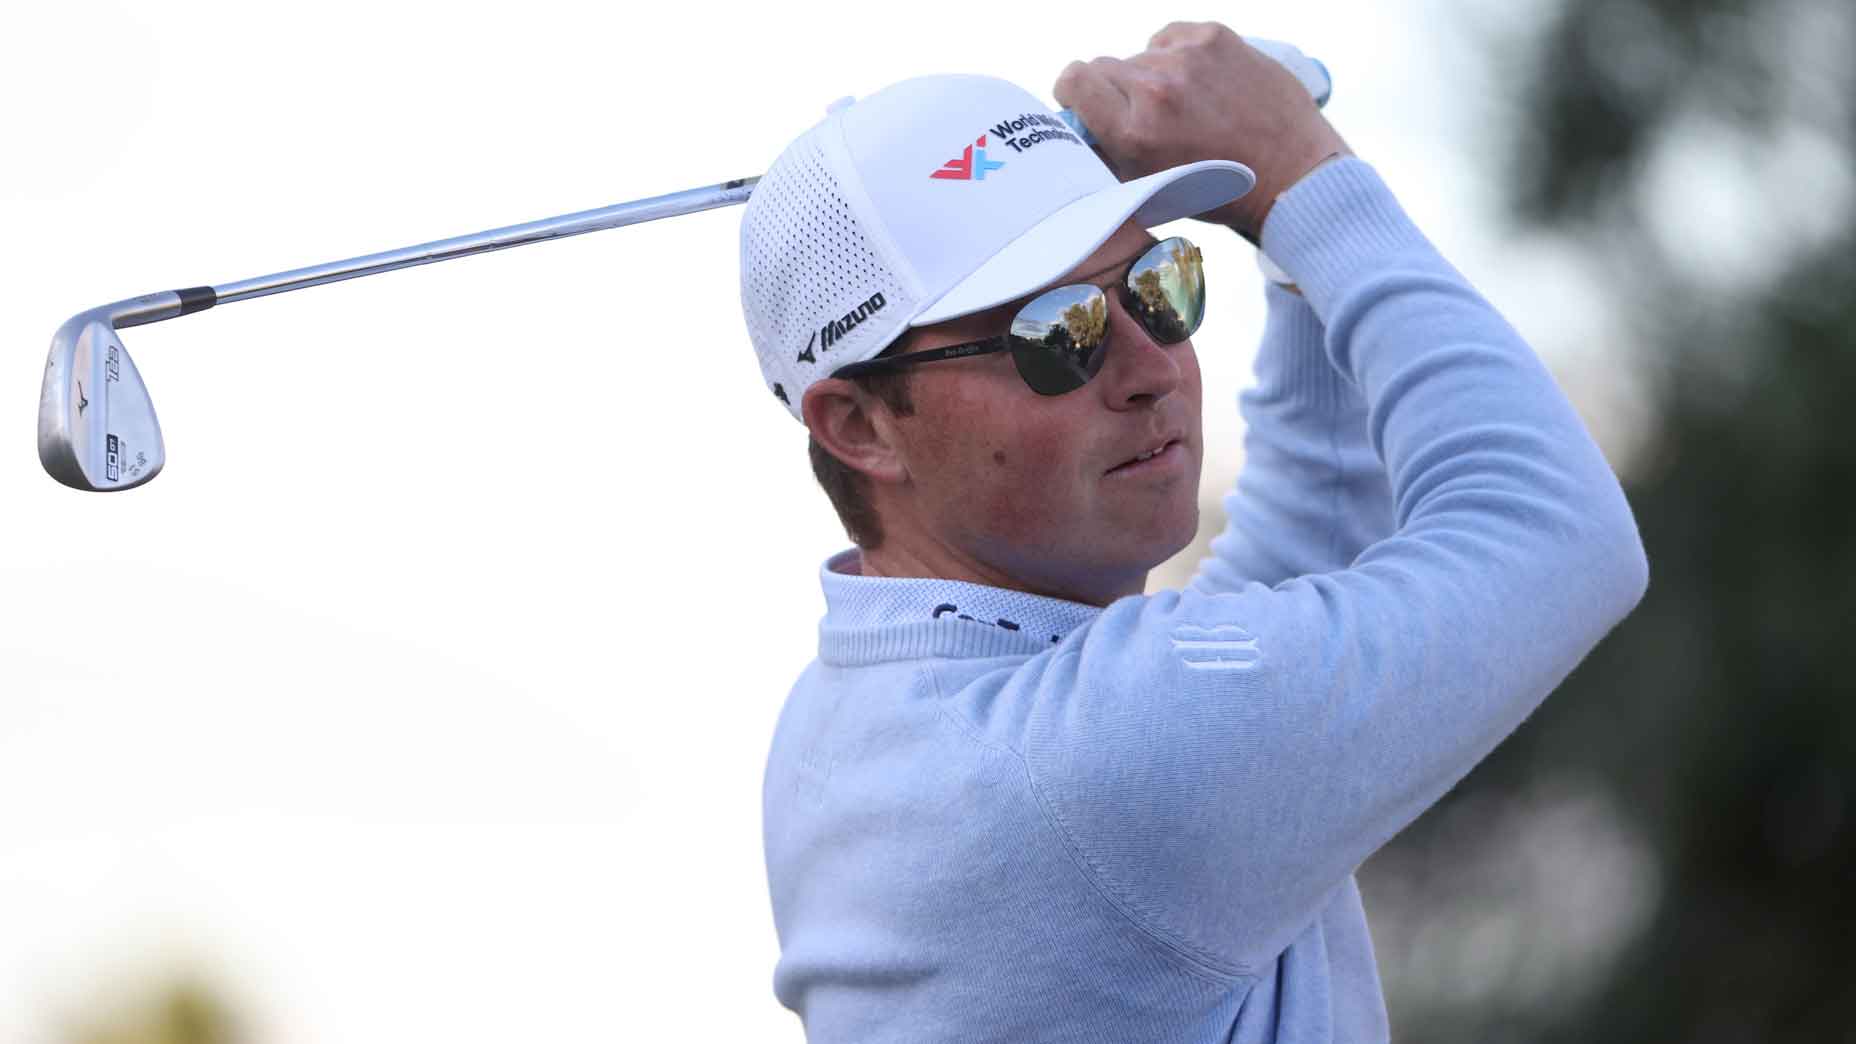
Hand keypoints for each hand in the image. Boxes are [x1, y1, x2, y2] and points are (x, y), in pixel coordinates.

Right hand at [1054, 22, 1350, 242]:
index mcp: (1133, 131)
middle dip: (1116, 90)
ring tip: (1185, 106)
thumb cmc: (1218, 189)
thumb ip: (1104, 153)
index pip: (1074, 80)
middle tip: (1145, 115)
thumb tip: (1075, 126)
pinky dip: (1178, 56)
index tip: (1086, 102)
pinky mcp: (1215, 37)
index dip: (1074, 91)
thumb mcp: (1148, 188)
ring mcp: (1188, 58)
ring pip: (1142, 54)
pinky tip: (1199, 84)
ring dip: (1152, 75)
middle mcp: (1156, 89)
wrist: (1290, 174)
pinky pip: (1172, 37)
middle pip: (1104, 66)